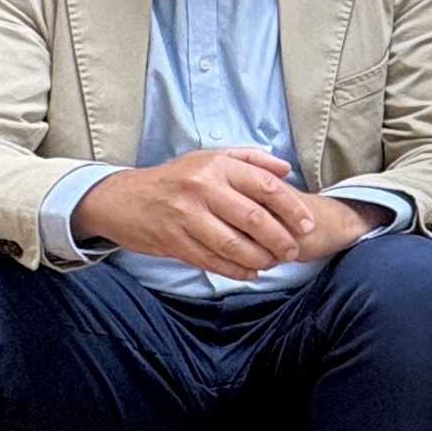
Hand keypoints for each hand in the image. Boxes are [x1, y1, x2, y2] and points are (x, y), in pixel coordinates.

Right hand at [76, 148, 330, 279]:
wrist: (123, 198)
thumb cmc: (176, 178)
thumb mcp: (210, 157)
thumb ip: (251, 160)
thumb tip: (285, 170)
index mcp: (216, 165)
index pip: (266, 187)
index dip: (292, 209)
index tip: (308, 225)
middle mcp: (202, 188)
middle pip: (254, 218)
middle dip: (281, 239)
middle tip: (293, 251)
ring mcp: (186, 216)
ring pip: (234, 244)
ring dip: (260, 258)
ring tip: (274, 263)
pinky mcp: (174, 241)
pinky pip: (213, 261)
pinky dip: (236, 271)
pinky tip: (250, 273)